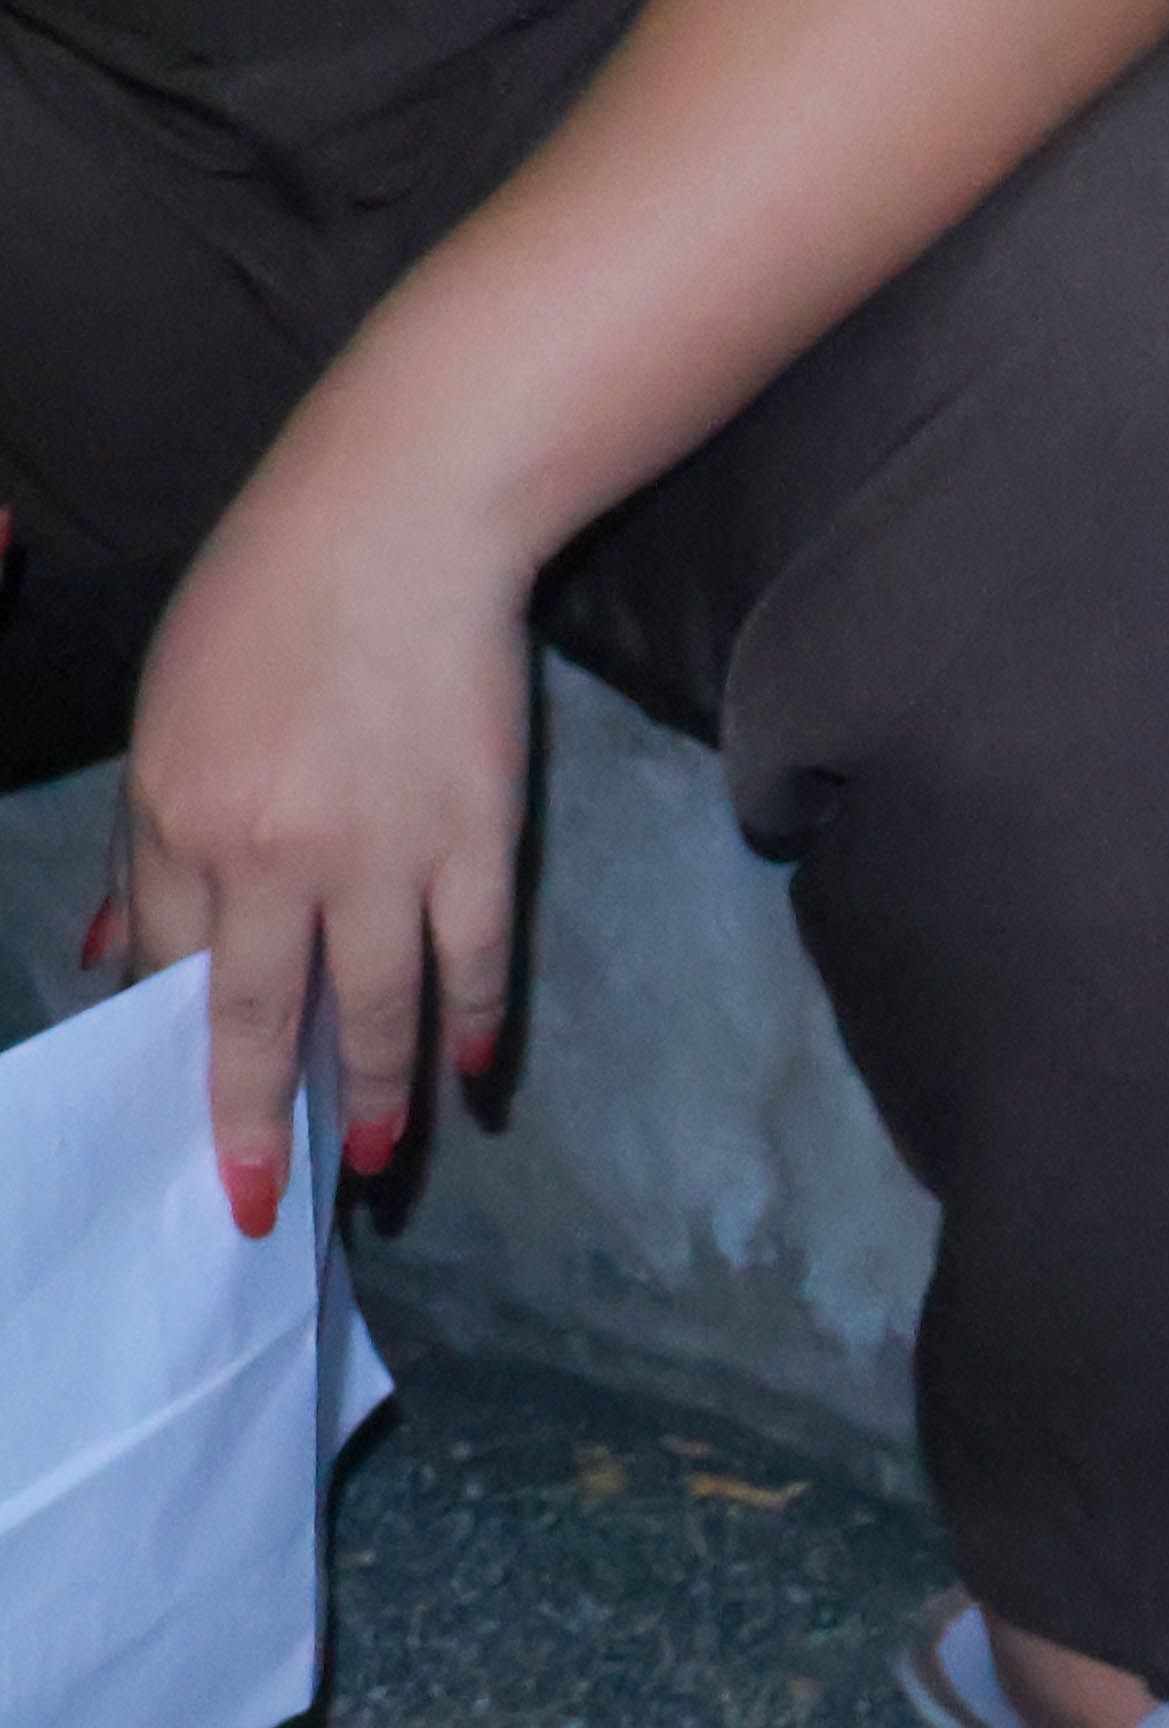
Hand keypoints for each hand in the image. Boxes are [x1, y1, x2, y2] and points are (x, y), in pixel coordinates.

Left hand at [104, 448, 534, 1236]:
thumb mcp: (166, 717)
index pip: (183, 973)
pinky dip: (473, 1020)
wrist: (397, 524)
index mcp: (185, 816)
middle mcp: (280, 854)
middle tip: (267, 1203)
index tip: (200, 1137)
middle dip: (267, 1124)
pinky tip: (473, 1066)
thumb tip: (130, 953)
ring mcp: (388, 852)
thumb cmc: (263, 604)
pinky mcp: (479, 837)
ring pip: (381, 1008)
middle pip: (271, 1020)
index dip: (190, 1063)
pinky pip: (474, 956)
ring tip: (385, 1159)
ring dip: (381, 1094)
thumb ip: (152, 842)